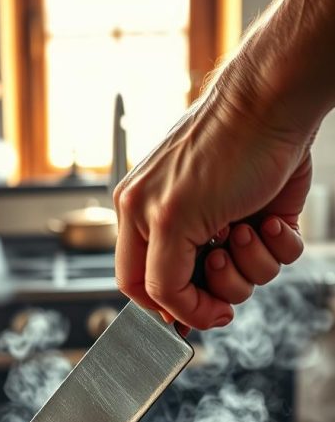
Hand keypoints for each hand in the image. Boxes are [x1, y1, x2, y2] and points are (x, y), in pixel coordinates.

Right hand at [114, 78, 312, 329]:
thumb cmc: (219, 149)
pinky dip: (279, 246)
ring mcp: (225, 224)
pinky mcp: (263, 220)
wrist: (273, 108)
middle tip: (223, 254)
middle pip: (193, 289)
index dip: (172, 308)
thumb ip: (161, 276)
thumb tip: (173, 313)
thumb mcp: (171, 220)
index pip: (143, 288)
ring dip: (251, 263)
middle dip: (217, 283)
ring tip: (248, 227)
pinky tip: (272, 218)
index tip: (197, 313)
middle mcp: (182, 225)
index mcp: (142, 219)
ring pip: (239, 280)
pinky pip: (274, 260)